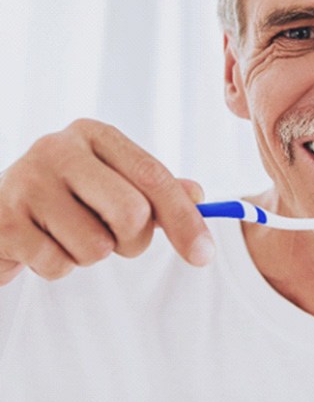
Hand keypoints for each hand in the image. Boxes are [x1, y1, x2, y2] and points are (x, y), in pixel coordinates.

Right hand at [0, 119, 213, 284]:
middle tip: (117, 240)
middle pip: (132, 213)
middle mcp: (58, 148)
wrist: (1, 211)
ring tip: (70, 236)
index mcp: (95, 134)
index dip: (184, 218)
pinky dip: (60, 267)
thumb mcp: (115, 182)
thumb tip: (199, 196)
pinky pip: (59, 266)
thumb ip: (156, 189)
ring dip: (92, 255)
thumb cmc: (71, 196)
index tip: (205, 255)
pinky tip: (43, 245)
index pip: (153, 176)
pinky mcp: (3, 220)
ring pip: (97, 247)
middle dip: (134, 242)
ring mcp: (26, 181)